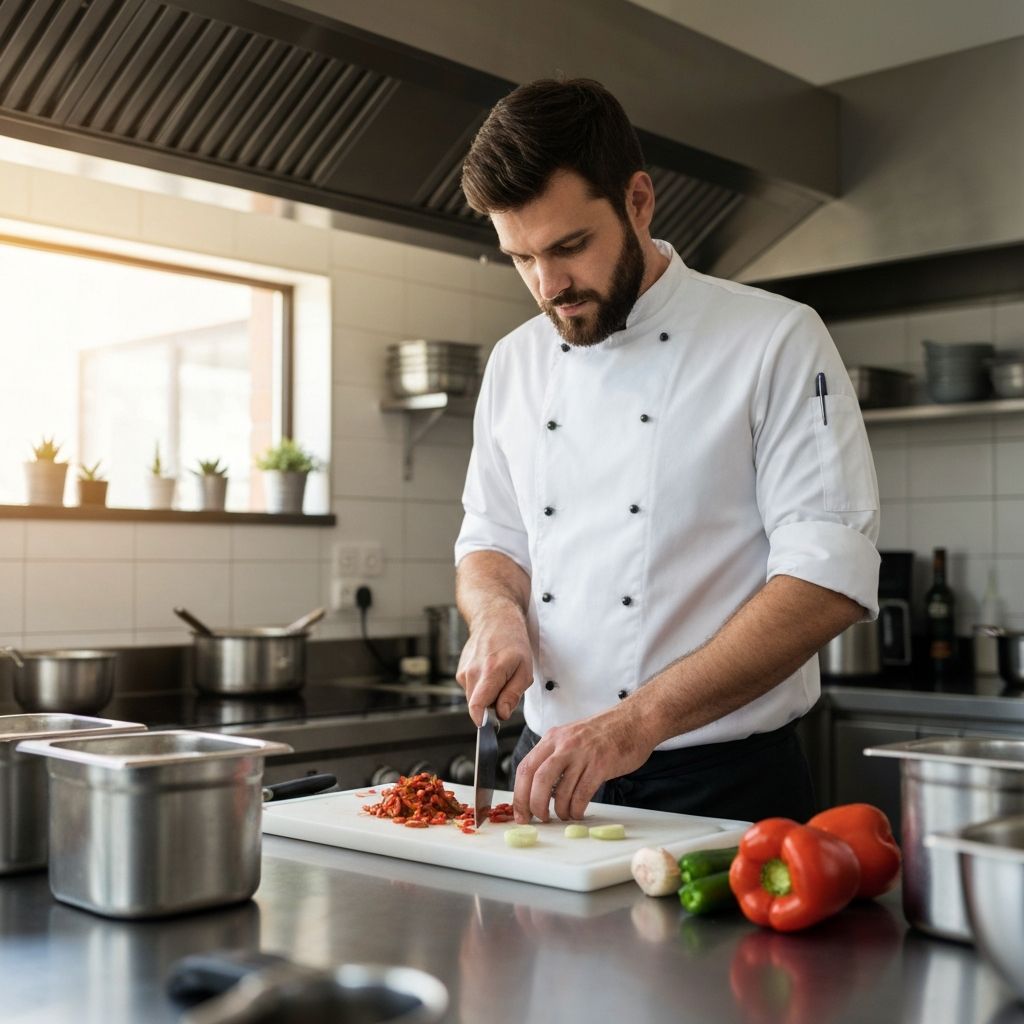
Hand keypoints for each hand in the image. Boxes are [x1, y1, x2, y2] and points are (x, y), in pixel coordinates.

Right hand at [455, 606, 532, 725]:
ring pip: (474, 698)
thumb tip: (502, 714)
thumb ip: (512, 695)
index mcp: (490, 672)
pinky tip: (489, 673)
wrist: (495, 618)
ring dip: (487, 696)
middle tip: (506, 691)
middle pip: (477, 706)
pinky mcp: (460, 671)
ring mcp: (463, 671)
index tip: (489, 726)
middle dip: (491, 707)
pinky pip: (471, 689)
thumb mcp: (525, 670)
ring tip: (499, 677)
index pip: (476, 706)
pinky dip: (481, 687)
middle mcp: (472, 672)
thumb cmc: (513, 641)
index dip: (482, 721)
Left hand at [512, 706, 650, 822]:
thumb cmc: (603, 732)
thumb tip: (536, 787)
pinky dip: (576, 809)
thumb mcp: (570, 737)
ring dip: (560, 810)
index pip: (525, 768)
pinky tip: (578, 812)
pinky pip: (582, 795)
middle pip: (537, 780)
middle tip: (539, 819)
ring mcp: (583, 754)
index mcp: (552, 738)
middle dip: (534, 805)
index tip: (520, 812)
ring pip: (560, 791)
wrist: (634, 721)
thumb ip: (553, 756)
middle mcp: (564, 744)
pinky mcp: (601, 765)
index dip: (519, 794)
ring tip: (564, 815)